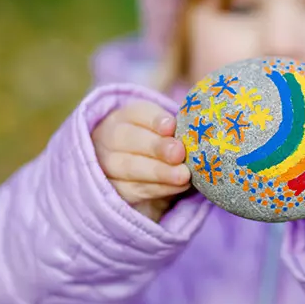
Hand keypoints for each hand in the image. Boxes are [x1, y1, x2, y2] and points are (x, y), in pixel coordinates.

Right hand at [92, 100, 191, 221]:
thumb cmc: (157, 141)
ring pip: (131, 168)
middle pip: (130, 140)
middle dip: (157, 147)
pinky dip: (161, 188)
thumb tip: (195, 129)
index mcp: (124, 117)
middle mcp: (110, 139)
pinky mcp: (117, 190)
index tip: (171, 126)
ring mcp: (109, 165)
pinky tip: (179, 186)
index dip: (154, 120)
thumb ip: (174, 128)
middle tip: (179, 153)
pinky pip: (137, 190)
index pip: (137, 113)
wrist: (135, 167)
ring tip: (184, 175)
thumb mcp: (162, 128)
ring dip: (161, 172)